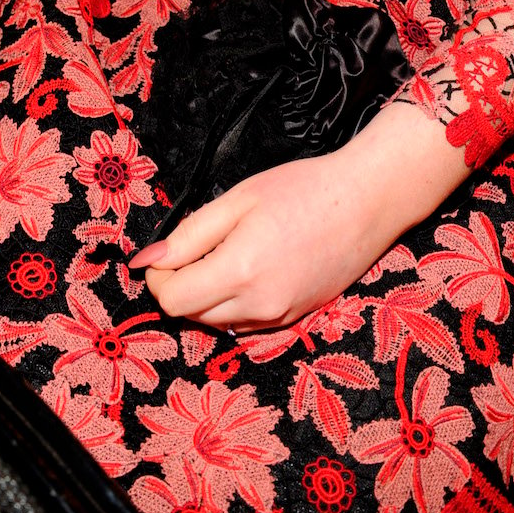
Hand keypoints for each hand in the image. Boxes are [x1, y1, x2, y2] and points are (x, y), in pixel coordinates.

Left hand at [130, 103, 465, 332]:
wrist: (367, 202)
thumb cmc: (302, 189)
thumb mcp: (237, 200)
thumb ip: (189, 235)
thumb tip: (146, 263)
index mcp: (240, 272)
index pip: (173, 300)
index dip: (159, 277)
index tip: (166, 252)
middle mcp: (259, 306)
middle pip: (192, 314)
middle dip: (182, 284)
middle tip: (196, 245)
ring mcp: (281, 317)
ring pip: (218, 321)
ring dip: (208, 295)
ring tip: (228, 250)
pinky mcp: (297, 318)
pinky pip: (247, 322)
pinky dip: (235, 301)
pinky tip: (252, 266)